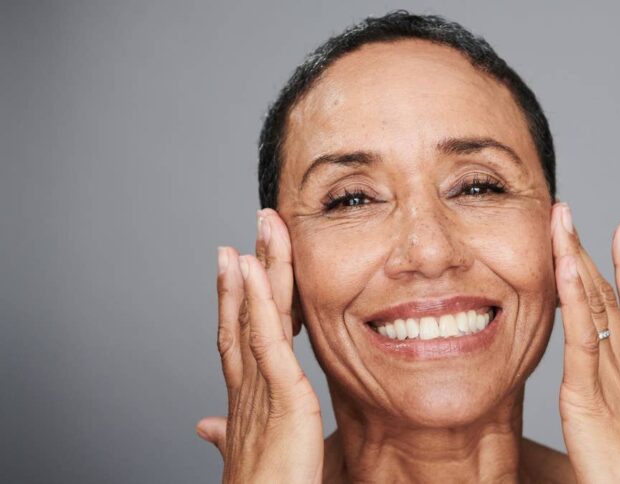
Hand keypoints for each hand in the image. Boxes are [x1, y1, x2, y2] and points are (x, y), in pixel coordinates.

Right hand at [196, 208, 323, 482]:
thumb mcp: (244, 450)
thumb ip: (227, 432)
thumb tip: (206, 427)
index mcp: (247, 392)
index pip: (242, 332)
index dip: (239, 294)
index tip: (240, 259)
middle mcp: (248, 381)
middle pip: (248, 312)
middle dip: (253, 266)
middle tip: (259, 222)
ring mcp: (261, 384)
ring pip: (257, 315)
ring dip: (256, 269)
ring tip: (257, 228)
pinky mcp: (282, 393)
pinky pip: (269, 339)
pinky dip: (259, 301)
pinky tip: (255, 269)